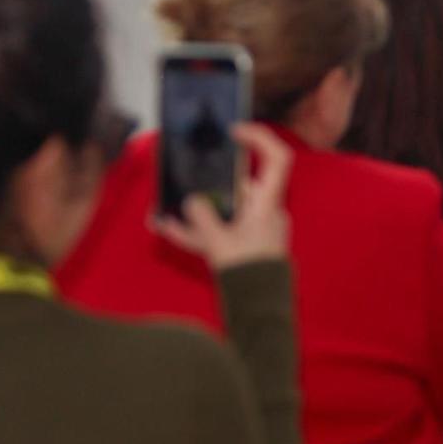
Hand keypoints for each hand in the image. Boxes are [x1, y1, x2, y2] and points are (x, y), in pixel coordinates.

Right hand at [151, 124, 292, 269]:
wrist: (259, 313)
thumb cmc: (249, 277)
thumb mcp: (218, 244)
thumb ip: (202, 219)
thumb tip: (191, 202)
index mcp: (268, 205)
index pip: (277, 159)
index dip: (260, 138)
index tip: (235, 130)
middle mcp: (266, 213)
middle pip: (238, 186)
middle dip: (209, 184)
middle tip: (187, 174)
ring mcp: (257, 229)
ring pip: (225, 210)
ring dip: (197, 212)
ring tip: (165, 213)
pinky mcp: (246, 245)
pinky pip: (221, 230)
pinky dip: (199, 231)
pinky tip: (169, 230)